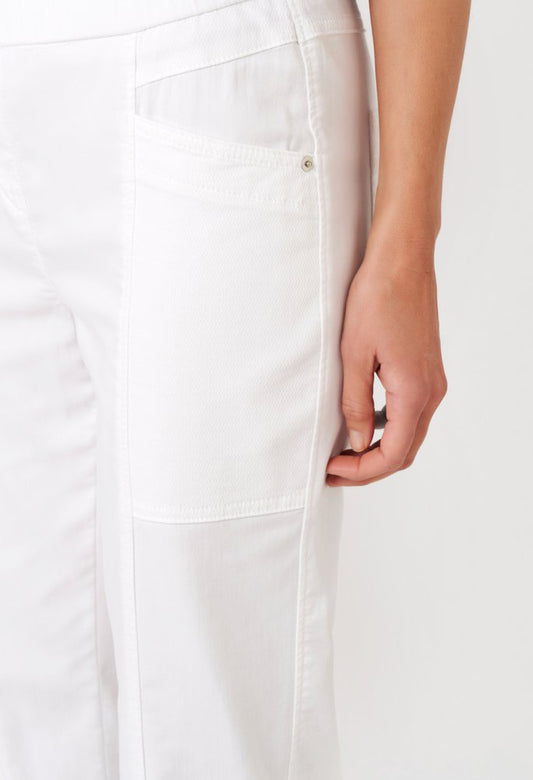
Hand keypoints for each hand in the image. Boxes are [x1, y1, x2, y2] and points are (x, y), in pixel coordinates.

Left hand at [326, 228, 447, 485]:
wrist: (402, 261)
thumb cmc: (377, 298)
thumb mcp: (354, 355)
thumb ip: (355, 404)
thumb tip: (357, 442)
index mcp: (414, 392)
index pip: (392, 454)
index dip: (361, 471)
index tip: (331, 470)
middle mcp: (431, 392)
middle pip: (404, 452)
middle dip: (369, 468)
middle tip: (334, 469)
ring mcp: (433, 382)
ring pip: (410, 435)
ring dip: (379, 450)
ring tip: (344, 452)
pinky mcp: (427, 371)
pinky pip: (412, 415)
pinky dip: (389, 430)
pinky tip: (362, 424)